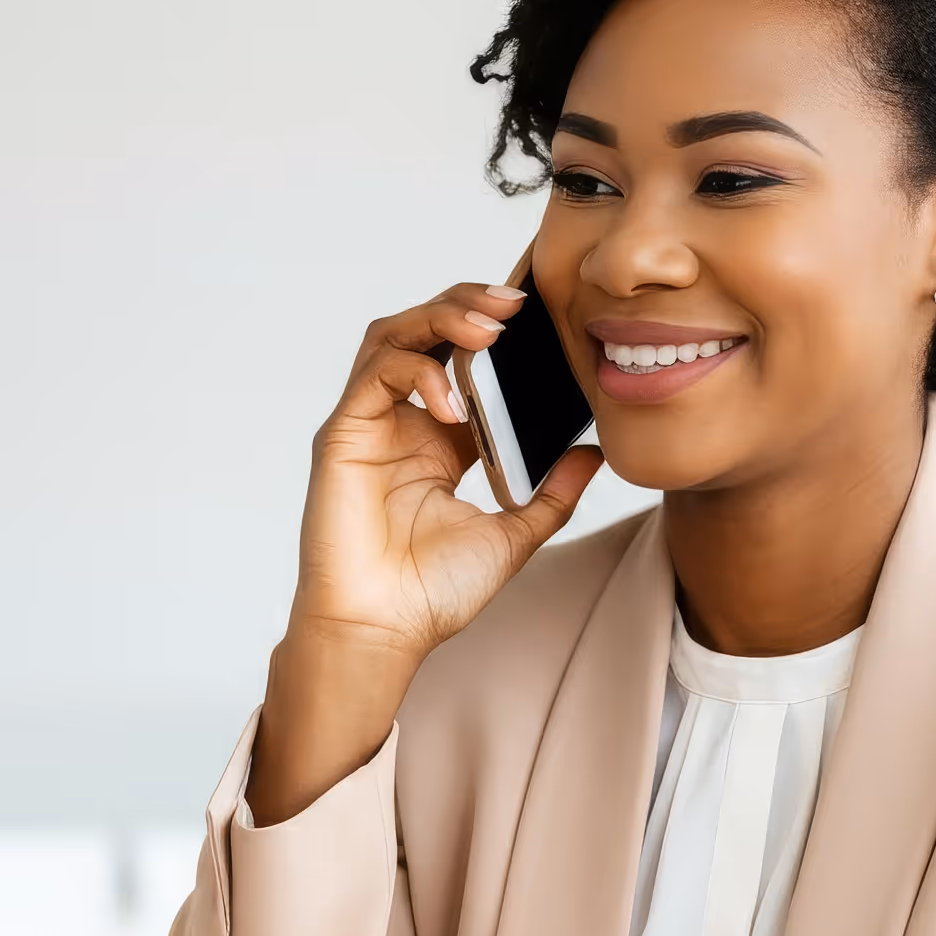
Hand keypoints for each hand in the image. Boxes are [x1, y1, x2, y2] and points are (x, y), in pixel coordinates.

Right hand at [247, 282, 602, 823]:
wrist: (384, 632)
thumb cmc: (432, 592)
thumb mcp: (514, 535)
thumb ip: (551, 494)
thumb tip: (592, 453)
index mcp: (438, 438)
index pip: (463, 356)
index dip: (493, 326)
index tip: (540, 313)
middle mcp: (400, 421)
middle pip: (424, 329)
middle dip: (467, 303)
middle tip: (515, 302)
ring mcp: (368, 424)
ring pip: (393, 335)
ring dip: (439, 318)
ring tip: (487, 328)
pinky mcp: (342, 436)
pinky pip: (375, 376)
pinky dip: (415, 372)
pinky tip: (452, 401)